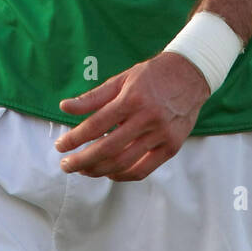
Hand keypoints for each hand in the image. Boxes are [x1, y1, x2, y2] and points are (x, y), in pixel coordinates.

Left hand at [55, 52, 209, 181]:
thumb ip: (92, 97)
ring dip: (98, 170)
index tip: (60, 145)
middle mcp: (147, 119)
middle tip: (66, 165)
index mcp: (132, 99)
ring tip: (83, 169)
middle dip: (82, 160)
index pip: (96, 125)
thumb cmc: (152, 75)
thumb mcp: (121, 79)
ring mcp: (161, 135)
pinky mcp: (172, 147)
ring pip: (123, 163)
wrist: (191, 75)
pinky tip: (108, 173)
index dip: (74, 138)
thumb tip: (64, 107)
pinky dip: (123, 175)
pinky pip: (143, 170)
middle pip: (107, 149)